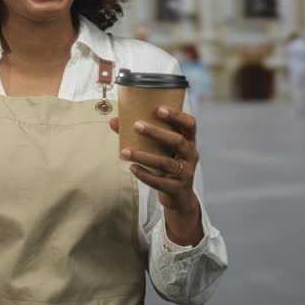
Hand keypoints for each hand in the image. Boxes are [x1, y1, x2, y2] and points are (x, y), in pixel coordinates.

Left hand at [109, 106, 203, 245]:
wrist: (179, 195)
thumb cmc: (167, 163)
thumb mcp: (159, 149)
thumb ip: (140, 134)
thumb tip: (114, 121)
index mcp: (188, 141)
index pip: (189, 124)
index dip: (177, 116)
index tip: (159, 109)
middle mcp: (190, 155)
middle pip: (178, 141)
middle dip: (156, 132)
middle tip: (136, 125)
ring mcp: (185, 173)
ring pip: (166, 163)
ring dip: (144, 156)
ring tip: (126, 151)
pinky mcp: (176, 188)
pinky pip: (160, 182)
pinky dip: (145, 175)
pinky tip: (132, 168)